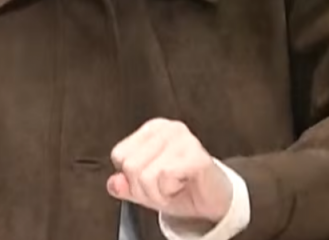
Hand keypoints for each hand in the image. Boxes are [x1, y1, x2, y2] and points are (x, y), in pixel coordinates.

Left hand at [107, 119, 232, 225]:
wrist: (214, 200)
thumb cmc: (182, 188)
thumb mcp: (145, 189)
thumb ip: (125, 185)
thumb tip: (113, 182)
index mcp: (153, 129)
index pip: (119, 155)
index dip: (132, 178)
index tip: (152, 180)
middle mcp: (168, 128)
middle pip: (131, 167)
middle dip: (146, 188)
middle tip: (165, 187)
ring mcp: (184, 139)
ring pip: (146, 175)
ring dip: (159, 192)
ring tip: (175, 186)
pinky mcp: (196, 154)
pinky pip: (166, 177)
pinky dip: (171, 191)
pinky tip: (183, 185)